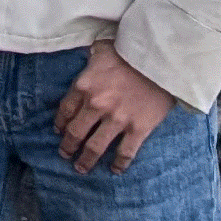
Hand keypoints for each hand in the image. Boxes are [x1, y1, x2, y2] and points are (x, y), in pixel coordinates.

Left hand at [52, 37, 174, 173]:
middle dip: (68, 146)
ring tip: (81, 168)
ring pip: (95, 147)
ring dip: (86, 160)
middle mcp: (96, 105)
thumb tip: (87, 56)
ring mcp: (117, 119)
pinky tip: (114, 170)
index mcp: (83, 86)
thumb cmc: (131, 51)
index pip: (64, 111)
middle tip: (65, 155)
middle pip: (75, 133)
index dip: (60, 124)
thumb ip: (90, 59)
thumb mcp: (101, 50)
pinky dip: (118, 164)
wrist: (162, 60)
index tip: (58, 132)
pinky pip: (125, 152)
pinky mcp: (138, 128)